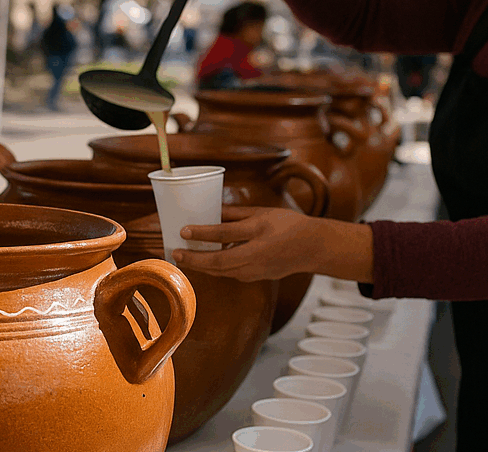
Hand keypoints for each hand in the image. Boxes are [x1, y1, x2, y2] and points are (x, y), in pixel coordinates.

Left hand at [172, 206, 374, 283]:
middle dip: (194, 259)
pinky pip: (230, 274)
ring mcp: (257, 270)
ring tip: (182, 259)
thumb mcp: (263, 213)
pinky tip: (202, 263)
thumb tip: (210, 210)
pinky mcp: (256, 277)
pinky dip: (214, 269)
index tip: (184, 230)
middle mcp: (257, 254)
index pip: (225, 234)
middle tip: (175, 253)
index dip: (202, 233)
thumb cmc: (288, 225)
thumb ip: (236, 213)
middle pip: (219, 261)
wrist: (313, 248)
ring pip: (222, 271)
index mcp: (259, 232)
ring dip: (200, 267)